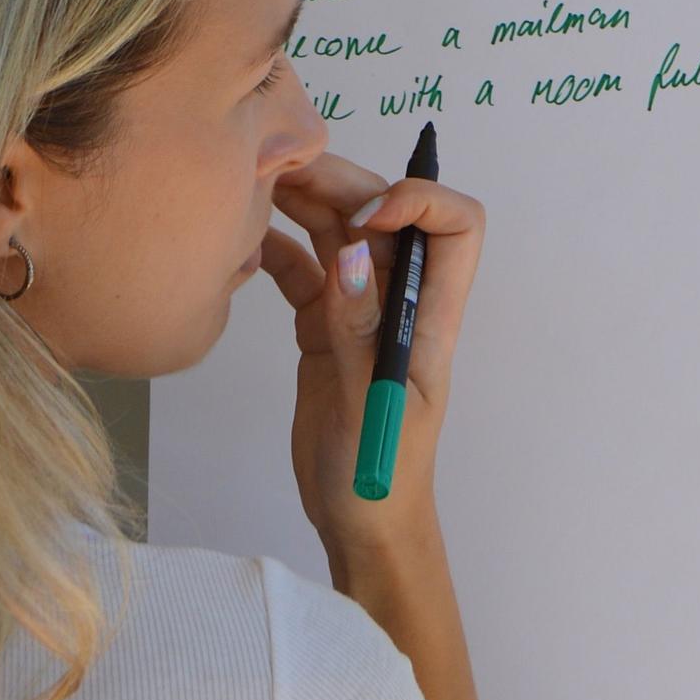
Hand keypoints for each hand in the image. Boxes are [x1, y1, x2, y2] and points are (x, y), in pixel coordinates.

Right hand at [263, 147, 484, 560]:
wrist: (363, 526)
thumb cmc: (382, 477)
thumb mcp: (370, 403)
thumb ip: (358, 327)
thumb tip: (352, 251)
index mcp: (429, 315)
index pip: (456, 227)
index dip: (419, 200)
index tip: (365, 213)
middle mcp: (399, 302)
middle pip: (385, 216)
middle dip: (344, 184)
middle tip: (282, 172)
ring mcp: (360, 313)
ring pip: (341, 235)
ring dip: (305, 203)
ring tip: (254, 186)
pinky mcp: (324, 330)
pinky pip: (303, 272)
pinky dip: (276, 250)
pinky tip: (243, 243)